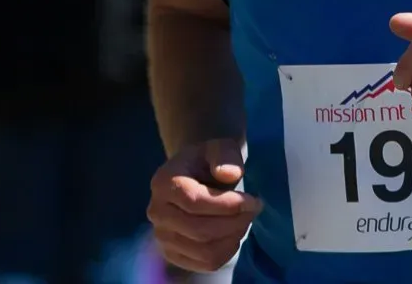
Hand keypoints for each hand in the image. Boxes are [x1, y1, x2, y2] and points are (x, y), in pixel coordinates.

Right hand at [148, 138, 261, 272]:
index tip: (254, 200)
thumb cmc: (208, 160)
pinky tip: (234, 234)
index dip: (228, 205)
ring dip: (233, 237)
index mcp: (164, 183)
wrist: (195, 175)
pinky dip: (227, 251)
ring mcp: (162, 237)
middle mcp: (157, 212)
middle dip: (234, 222)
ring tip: (245, 220)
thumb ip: (225, 156)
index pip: (195, 202)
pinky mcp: (173, 254)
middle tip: (254, 210)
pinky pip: (205, 264)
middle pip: (200, 230)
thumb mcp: (219, 148)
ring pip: (204, 251)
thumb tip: (229, 174)